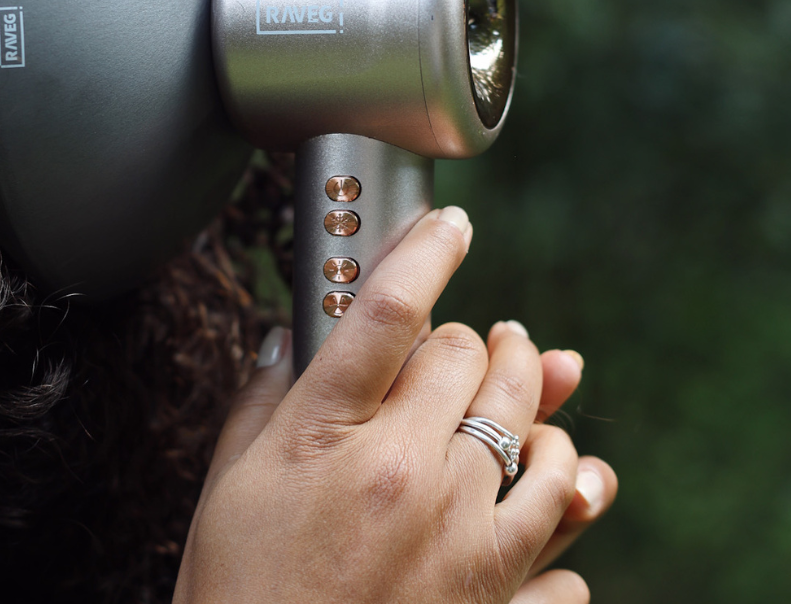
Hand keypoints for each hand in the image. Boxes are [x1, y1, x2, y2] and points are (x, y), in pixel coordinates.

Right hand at [174, 208, 615, 603]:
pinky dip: (560, 493)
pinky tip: (545, 483)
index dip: (426, 249)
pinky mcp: (498, 591)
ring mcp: (463, 534)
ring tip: (525, 389)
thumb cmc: (239, 593)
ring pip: (538, 426)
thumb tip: (290, 333)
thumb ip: (262, 396)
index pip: (389, 308)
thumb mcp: (229, 484)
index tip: (450, 224)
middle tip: (466, 343)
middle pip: (474, 355)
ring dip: (532, 399)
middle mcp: (408, 474)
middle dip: (470, 340)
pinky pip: (561, 517)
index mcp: (330, 436)